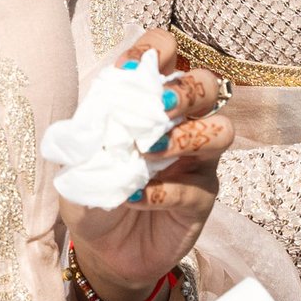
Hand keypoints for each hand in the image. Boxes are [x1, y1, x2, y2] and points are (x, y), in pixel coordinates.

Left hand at [63, 30, 231, 300]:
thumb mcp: (80, 161)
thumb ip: (90, 133)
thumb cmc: (94, 193)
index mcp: (150, 102)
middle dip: (188, 90)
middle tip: (160, 107)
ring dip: (188, 136)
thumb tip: (102, 112)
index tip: (131, 67)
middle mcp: (182, 123)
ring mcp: (196, 161)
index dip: (156, 50)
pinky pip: (196, 187)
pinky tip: (136, 196)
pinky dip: (164, 190)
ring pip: (221, 131)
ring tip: (151, 152)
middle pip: (208, 86)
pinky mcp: (201, 199)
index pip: (168, 54)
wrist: (102, 250)